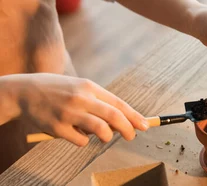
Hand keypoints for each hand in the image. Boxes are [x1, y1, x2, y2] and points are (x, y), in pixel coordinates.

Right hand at [2, 73, 147, 146]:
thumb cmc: (57, 90)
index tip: (145, 125)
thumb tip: (121, 121)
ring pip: (100, 130)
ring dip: (107, 136)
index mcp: (89, 86)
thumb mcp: (79, 88)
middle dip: (128, 129)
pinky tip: (75, 134)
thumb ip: (99, 101)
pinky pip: (81, 140)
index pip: (118, 103)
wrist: (23, 92)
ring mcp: (68, 113)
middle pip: (113, 117)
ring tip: (104, 136)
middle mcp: (80, 98)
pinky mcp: (57, 127)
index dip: (134, 116)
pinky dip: (84, 141)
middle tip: (131, 136)